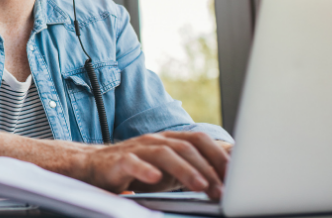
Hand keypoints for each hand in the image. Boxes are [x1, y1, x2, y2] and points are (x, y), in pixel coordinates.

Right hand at [81, 132, 229, 199]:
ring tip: (199, 186)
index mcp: (169, 140)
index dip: (218, 155)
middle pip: (186, 147)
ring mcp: (137, 149)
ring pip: (164, 153)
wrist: (96, 166)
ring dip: (185, 170)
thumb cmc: (137, 169)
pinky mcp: (118, 160)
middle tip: (220, 190)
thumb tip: (226, 178)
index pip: (199, 140)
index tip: (235, 175)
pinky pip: (132, 162)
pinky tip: (154, 179)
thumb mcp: (169, 170)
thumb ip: (192, 169)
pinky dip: (144, 170)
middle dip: (206, 169)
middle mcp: (155, 140)